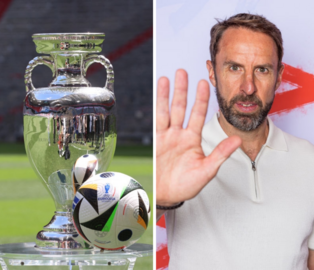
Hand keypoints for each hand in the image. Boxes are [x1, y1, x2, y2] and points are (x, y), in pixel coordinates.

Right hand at [156, 69, 240, 206]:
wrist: (165, 195)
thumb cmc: (185, 186)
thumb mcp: (207, 171)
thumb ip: (220, 154)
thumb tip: (238, 139)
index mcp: (193, 140)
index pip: (198, 114)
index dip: (201, 99)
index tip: (203, 83)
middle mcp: (180, 135)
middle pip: (182, 107)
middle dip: (184, 90)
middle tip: (185, 72)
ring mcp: (167, 136)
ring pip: (169, 109)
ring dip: (170, 93)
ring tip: (171, 76)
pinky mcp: (156, 140)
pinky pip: (157, 119)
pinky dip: (158, 105)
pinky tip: (158, 92)